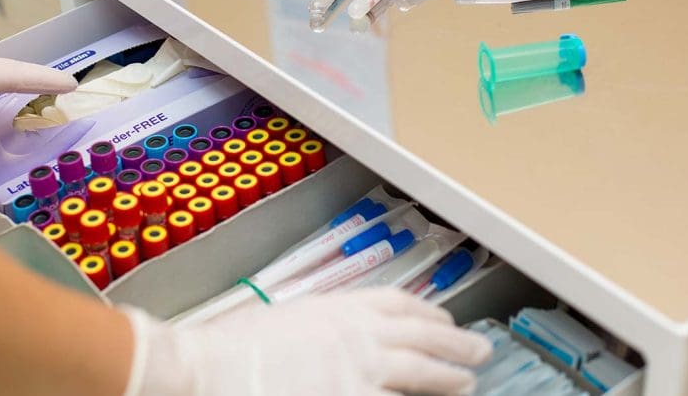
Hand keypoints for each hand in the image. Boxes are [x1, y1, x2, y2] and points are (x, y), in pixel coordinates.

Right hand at [123, 288, 492, 395]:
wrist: (208, 369)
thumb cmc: (233, 347)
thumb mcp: (286, 321)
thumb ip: (320, 328)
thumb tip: (334, 341)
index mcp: (339, 309)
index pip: (398, 304)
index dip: (428, 312)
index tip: (443, 318)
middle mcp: (359, 337)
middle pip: (423, 339)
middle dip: (455, 345)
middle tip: (479, 351)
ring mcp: (360, 375)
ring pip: (422, 376)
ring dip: (450, 378)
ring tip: (468, 383)